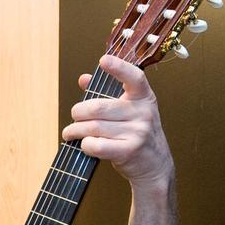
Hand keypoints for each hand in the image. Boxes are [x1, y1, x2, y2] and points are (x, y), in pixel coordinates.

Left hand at [61, 54, 173, 194]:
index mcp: (143, 97)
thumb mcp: (128, 110)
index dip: (119, 68)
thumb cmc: (136, 133)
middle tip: (74, 118)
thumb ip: (106, 94)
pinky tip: (85, 144)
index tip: (103, 60)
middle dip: (78, 113)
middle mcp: (143, 112)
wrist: (154, 164)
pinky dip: (85, 145)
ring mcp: (138, 132)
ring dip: (75, 131)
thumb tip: (84, 79)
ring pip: (93, 127)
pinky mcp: (129, 150)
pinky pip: (96, 145)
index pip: (134, 77)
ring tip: (70, 133)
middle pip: (98, 108)